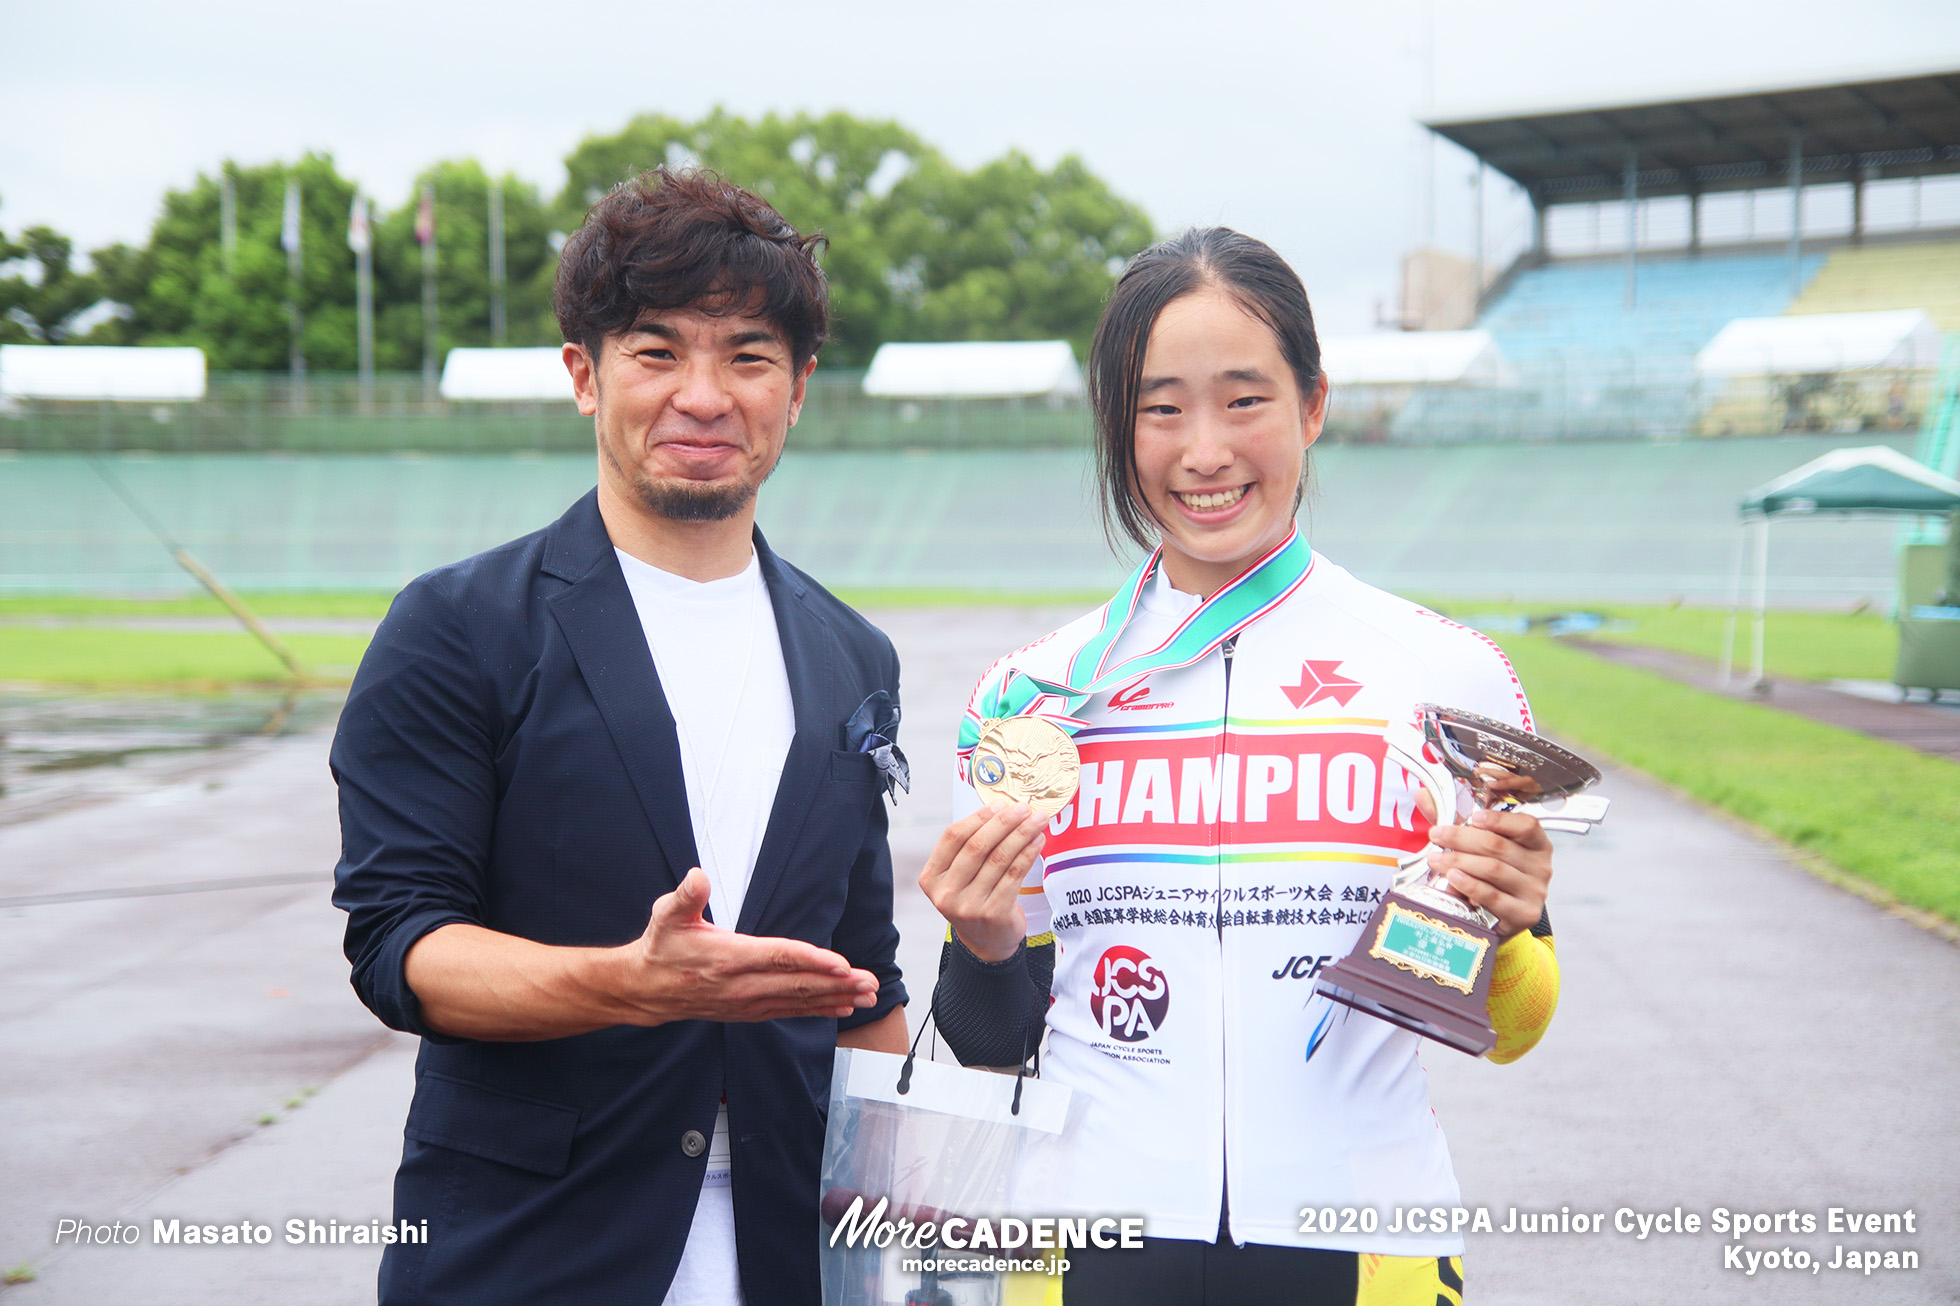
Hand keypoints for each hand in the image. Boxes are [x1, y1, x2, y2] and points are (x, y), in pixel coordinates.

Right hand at [616, 868, 879, 1021]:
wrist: (645, 989)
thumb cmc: (661, 946)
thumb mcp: (667, 915)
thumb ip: (686, 896)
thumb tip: (697, 876)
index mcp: (728, 958)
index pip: (777, 958)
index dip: (810, 960)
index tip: (840, 963)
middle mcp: (741, 984)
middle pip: (797, 983)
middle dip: (837, 983)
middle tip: (870, 981)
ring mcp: (747, 1002)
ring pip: (798, 1001)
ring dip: (835, 997)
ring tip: (867, 995)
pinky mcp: (749, 1011)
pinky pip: (789, 1011)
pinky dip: (818, 1010)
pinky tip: (843, 1007)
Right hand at [917, 802, 1046, 962]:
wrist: (986, 944)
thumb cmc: (975, 899)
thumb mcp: (959, 877)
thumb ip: (970, 847)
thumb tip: (1001, 809)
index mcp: (932, 878)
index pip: (953, 837)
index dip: (978, 817)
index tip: (1000, 804)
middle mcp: (946, 893)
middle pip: (977, 846)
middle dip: (1004, 823)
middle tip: (1023, 808)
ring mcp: (969, 905)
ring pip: (999, 859)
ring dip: (1021, 835)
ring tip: (1037, 820)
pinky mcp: (993, 913)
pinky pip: (1014, 875)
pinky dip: (1028, 854)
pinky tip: (1037, 841)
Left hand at [1426, 809, 1552, 938]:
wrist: (1498, 919)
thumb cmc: (1488, 878)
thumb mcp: (1476, 847)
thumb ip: (1454, 821)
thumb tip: (1423, 794)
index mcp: (1536, 844)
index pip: (1527, 825)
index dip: (1499, 820)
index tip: (1472, 818)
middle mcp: (1541, 866)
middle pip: (1499, 846)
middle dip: (1462, 838)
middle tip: (1436, 835)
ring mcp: (1535, 891)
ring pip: (1493, 869)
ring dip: (1459, 861)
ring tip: (1436, 859)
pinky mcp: (1524, 914)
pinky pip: (1493, 896)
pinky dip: (1470, 885)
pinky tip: (1453, 877)